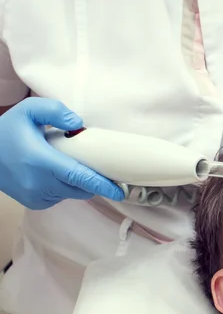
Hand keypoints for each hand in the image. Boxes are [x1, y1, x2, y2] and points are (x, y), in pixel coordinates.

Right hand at [0, 97, 123, 208]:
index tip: (120, 191)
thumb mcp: (29, 110)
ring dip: (79, 182)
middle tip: (95, 162)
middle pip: (82, 187)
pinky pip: (62, 197)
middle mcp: (40, 184)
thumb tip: (79, 125)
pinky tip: (56, 173)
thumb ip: (55, 111)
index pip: (79, 177)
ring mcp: (37, 197)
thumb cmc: (8, 130)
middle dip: (93, 178)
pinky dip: (66, 187)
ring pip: (73, 193)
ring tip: (68, 163)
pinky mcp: (35, 204)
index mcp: (41, 162)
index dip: (102, 185)